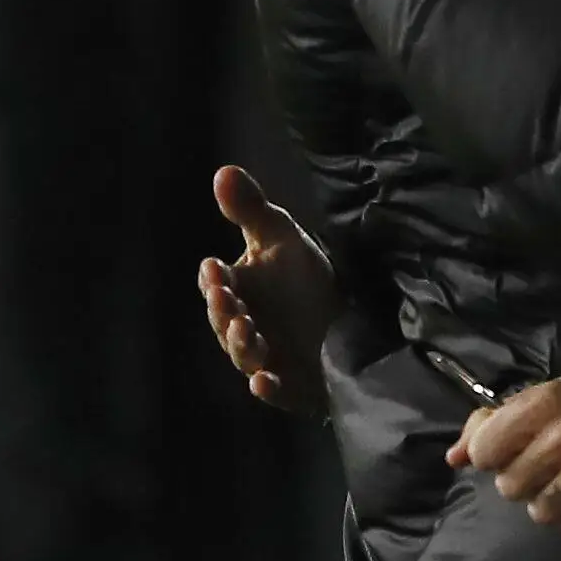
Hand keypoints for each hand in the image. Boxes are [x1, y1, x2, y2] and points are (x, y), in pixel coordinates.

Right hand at [197, 164, 341, 417]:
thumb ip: (251, 209)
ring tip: (248, 330)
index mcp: (238, 290)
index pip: (217, 284)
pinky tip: (264, 383)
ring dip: (241, 344)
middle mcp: (243, 325)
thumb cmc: (304, 280)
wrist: (346, 327)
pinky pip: (273, 390)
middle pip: (224, 320)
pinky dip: (267, 388)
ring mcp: (263, 358)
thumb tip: (223, 170)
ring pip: (243, 355)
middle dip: (223, 310)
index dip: (215, 278)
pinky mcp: (286, 386)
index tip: (216, 266)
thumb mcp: (282, 239)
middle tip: (227, 298)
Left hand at [447, 375, 560, 538]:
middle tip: (558, 465)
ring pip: (541, 513)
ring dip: (557, 503)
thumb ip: (501, 421)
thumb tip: (453, 457)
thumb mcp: (558, 396)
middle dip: (529, 481)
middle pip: (510, 488)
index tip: (516, 451)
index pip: (485, 449)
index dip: (496, 455)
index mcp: (546, 404)